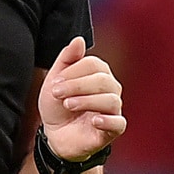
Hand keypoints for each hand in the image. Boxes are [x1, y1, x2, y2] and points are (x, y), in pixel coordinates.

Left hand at [37, 36, 124, 161]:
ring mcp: (113, 109)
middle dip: (76, 85)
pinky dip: (108, 120)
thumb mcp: (56, 80)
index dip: (73, 72)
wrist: (54, 134)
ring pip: (111, 100)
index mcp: (98, 74)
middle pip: (103, 80)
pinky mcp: (113, 129)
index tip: (55, 83)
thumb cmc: (57, 104)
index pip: (93, 64)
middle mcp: (110, 89)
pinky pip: (119, 123)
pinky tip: (93, 120)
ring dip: (86, 101)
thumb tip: (79, 40)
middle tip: (57, 93)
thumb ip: (67, 59)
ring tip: (68, 105)